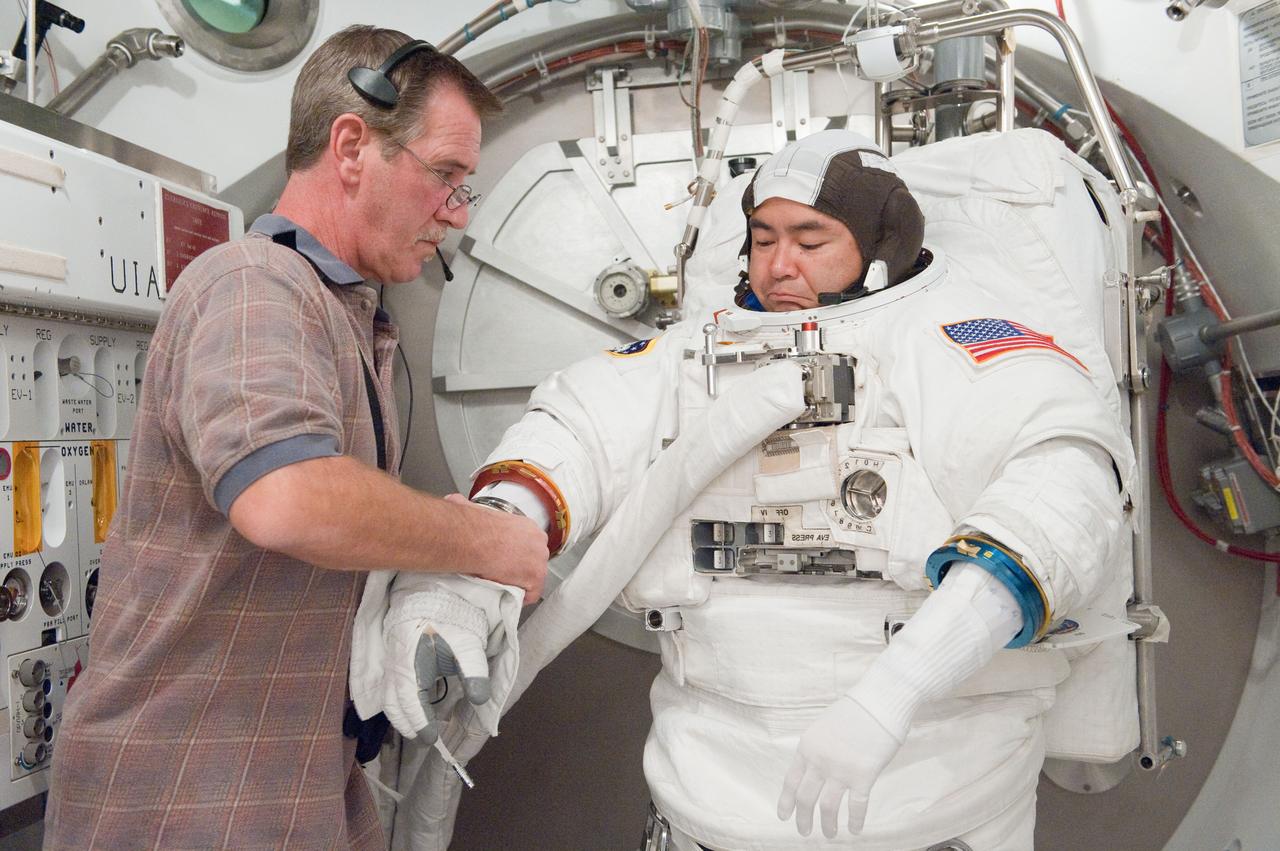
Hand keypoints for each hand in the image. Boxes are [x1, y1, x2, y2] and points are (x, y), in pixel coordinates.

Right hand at [382, 588, 491, 740]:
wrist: (433, 585)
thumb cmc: (450, 613)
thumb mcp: (467, 642)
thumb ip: (474, 671)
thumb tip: (480, 701)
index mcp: (409, 663)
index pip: (408, 704)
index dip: (418, 723)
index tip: (430, 739)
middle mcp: (395, 663)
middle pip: (393, 703)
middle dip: (407, 722)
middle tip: (424, 736)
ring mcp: (392, 657)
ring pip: (390, 693)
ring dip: (403, 711)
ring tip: (419, 723)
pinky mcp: (396, 652)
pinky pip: (392, 681)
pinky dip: (400, 696)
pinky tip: (414, 700)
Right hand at [445, 493, 548, 603]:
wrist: (474, 540)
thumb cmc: (473, 527)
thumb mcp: (473, 510)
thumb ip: (468, 507)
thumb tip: (453, 500)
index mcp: (527, 526)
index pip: (530, 544)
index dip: (518, 555)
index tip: (506, 559)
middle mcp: (539, 541)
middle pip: (534, 560)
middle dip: (521, 568)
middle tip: (502, 573)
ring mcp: (540, 560)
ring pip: (534, 577)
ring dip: (520, 582)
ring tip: (502, 585)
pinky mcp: (535, 577)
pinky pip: (531, 594)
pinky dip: (520, 598)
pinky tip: (508, 596)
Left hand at [777, 695, 902, 838]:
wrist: (877, 702)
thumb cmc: (853, 712)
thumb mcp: (822, 727)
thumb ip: (816, 749)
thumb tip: (814, 770)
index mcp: (807, 748)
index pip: (791, 781)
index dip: (786, 802)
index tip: (784, 816)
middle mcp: (819, 761)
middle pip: (805, 798)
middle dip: (803, 819)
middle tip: (804, 831)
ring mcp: (840, 770)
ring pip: (827, 807)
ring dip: (826, 825)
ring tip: (828, 834)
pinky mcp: (863, 776)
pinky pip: (856, 806)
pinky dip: (854, 821)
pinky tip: (854, 829)